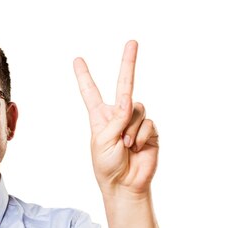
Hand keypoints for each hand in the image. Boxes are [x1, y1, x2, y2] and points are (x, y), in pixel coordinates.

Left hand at [73, 41, 157, 197]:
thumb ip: (115, 120)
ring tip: (125, 146)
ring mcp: (135, 122)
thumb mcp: (102, 141)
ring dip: (130, 128)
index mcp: (100, 118)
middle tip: (132, 41)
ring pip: (136, 108)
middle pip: (125, 85)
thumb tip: (128, 101)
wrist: (124, 185)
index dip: (84, 77)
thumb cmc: (107, 166)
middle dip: (129, 63)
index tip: (77, 60)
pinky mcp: (150, 131)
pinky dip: (140, 136)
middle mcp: (118, 116)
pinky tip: (136, 148)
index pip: (91, 93)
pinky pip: (147, 123)